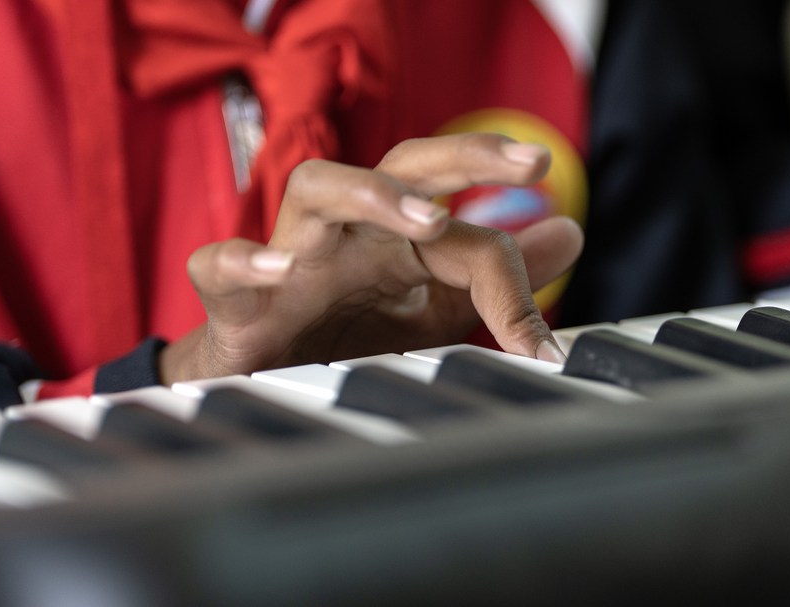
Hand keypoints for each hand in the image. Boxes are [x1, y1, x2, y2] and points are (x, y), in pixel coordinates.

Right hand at [159, 133, 583, 383]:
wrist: (258, 386)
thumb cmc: (343, 338)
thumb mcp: (432, 312)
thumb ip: (492, 278)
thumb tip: (569, 230)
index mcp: (396, 240)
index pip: (465, 230)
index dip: (510, 276)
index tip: (540, 345)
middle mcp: (349, 235)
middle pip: (400, 163)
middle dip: (464, 156)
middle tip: (530, 163)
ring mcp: (290, 258)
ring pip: (315, 186)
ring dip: (372, 194)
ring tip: (429, 220)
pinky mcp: (234, 301)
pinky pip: (219, 264)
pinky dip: (246, 261)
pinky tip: (282, 272)